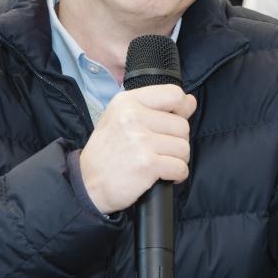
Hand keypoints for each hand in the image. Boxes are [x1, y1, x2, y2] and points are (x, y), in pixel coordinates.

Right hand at [78, 85, 195, 214]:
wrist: (87, 183)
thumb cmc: (107, 152)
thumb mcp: (122, 119)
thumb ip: (156, 108)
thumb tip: (191, 101)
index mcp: (127, 101)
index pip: (173, 93)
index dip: (182, 109)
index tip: (177, 121)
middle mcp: (133, 117)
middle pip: (182, 126)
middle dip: (177, 142)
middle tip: (160, 151)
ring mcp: (141, 140)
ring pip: (184, 148)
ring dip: (178, 160)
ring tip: (161, 164)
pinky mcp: (147, 164)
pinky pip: (180, 167)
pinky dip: (178, 175)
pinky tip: (164, 176)